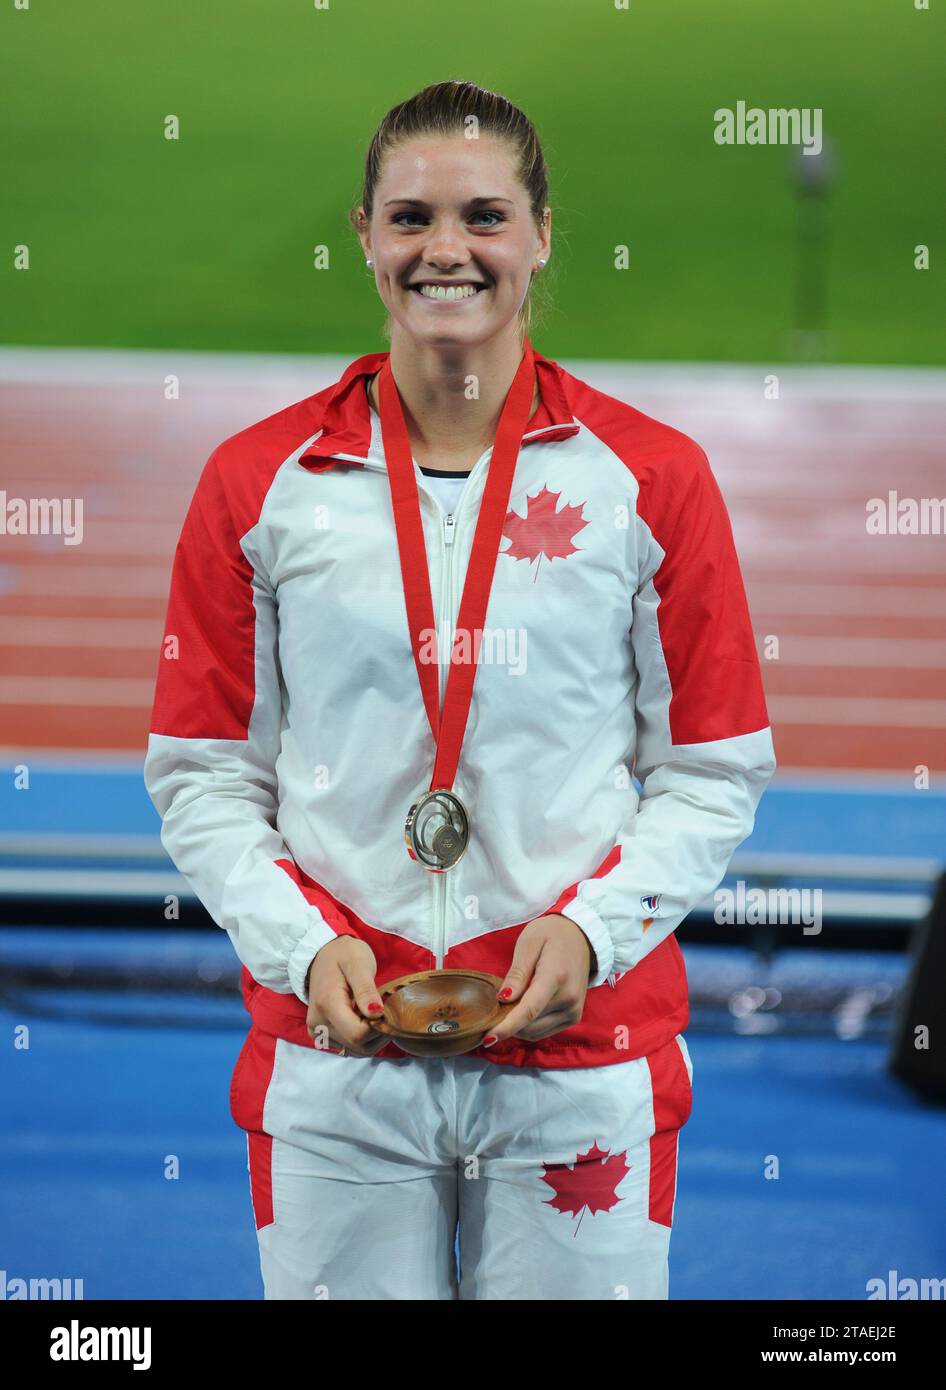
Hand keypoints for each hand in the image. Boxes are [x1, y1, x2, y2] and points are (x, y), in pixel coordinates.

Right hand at [305, 937, 387, 1057]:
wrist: (322, 955)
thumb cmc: (343, 955)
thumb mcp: (358, 963)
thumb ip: (366, 989)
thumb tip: (376, 1013)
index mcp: (327, 1004)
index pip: (358, 1034)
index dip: (378, 1026)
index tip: (386, 1008)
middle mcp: (318, 1023)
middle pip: (358, 1045)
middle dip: (378, 1032)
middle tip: (384, 1008)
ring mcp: (318, 1031)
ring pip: (355, 1050)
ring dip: (372, 1037)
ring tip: (374, 1011)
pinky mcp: (321, 1035)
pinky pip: (349, 1047)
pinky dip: (363, 1038)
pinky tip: (365, 1018)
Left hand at [483, 913, 596, 1045]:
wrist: (580, 936)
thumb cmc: (551, 935)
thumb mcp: (529, 944)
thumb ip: (517, 974)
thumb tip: (503, 999)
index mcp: (556, 977)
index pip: (529, 1010)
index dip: (506, 1026)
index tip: (488, 1038)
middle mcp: (569, 999)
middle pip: (529, 1024)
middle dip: (507, 1022)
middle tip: (493, 1007)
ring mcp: (573, 1010)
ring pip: (535, 1032)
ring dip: (517, 1026)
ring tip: (508, 1005)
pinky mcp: (573, 1017)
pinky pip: (544, 1031)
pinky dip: (528, 1026)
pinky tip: (521, 1009)